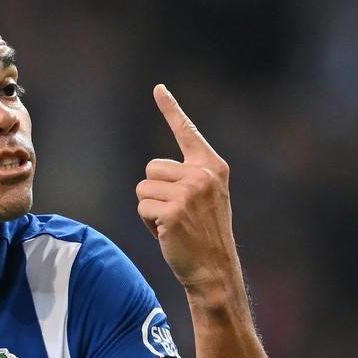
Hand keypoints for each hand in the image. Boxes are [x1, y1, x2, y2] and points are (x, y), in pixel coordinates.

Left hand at [136, 85, 239, 293]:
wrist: (214, 268)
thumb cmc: (205, 235)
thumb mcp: (205, 198)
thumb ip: (188, 178)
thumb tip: (154, 171)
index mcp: (212, 167)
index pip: (186, 131)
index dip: (171, 109)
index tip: (158, 88)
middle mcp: (202, 175)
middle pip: (152, 168)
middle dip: (155, 192)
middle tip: (176, 215)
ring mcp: (188, 192)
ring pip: (143, 189)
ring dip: (150, 209)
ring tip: (173, 224)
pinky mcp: (173, 211)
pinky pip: (143, 208)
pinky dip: (148, 223)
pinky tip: (168, 233)